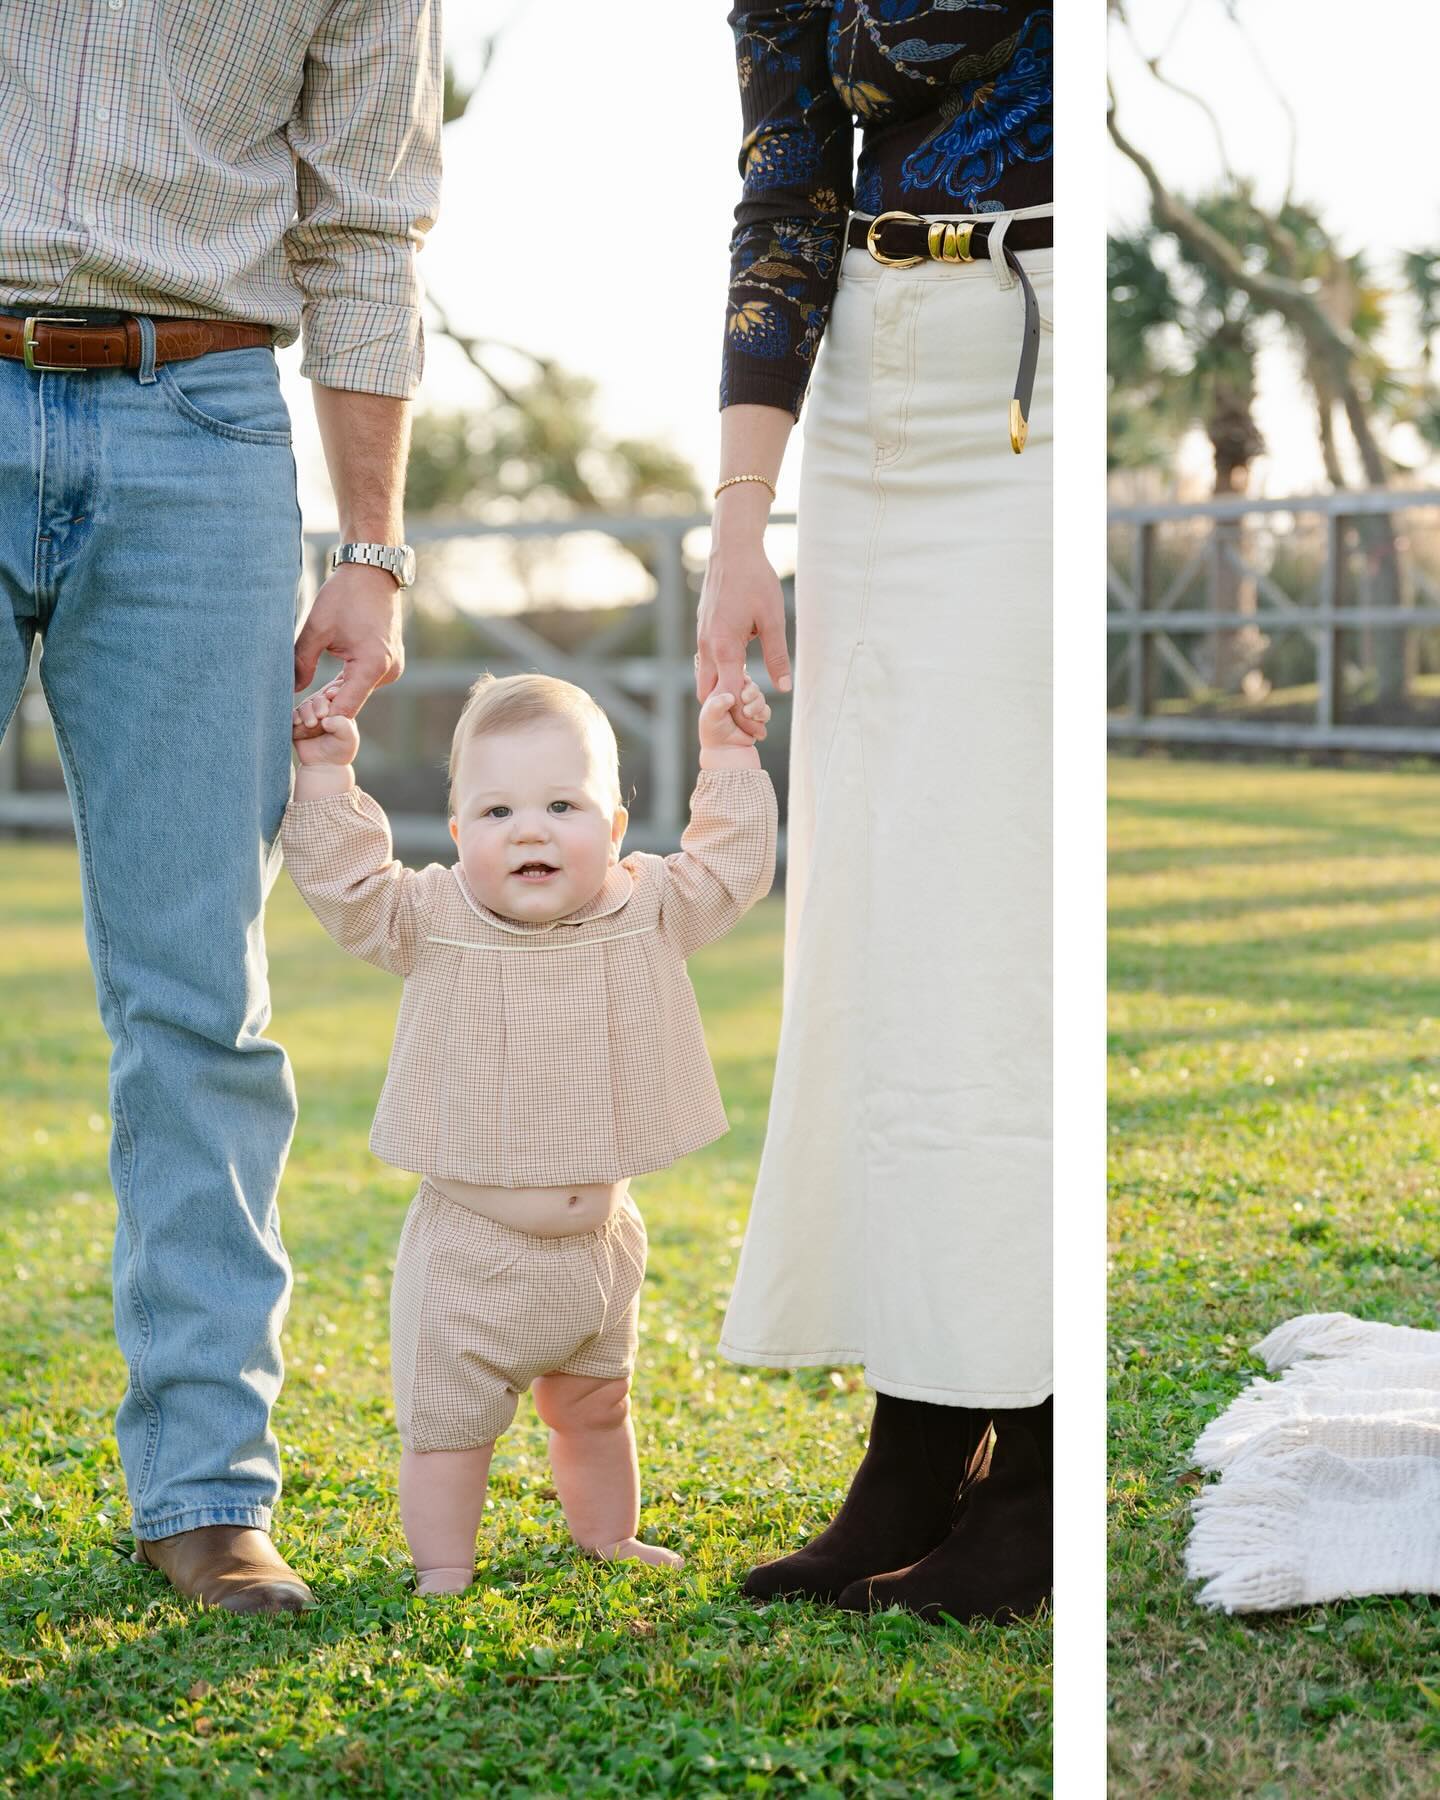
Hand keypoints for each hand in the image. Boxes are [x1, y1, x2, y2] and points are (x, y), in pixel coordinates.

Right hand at [292, 677, 359, 765]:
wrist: (324, 766)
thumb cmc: (340, 751)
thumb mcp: (349, 738)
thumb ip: (342, 726)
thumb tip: (325, 719)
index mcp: (339, 709)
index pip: (335, 695)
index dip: (332, 692)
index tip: (330, 695)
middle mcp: (323, 710)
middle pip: (318, 698)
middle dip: (319, 704)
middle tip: (321, 715)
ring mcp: (309, 716)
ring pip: (305, 706)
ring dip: (307, 712)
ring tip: (311, 724)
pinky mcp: (297, 724)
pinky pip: (293, 716)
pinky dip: (294, 717)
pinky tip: (298, 722)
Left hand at [293, 563, 404, 716]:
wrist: (373, 571)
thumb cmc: (346, 594)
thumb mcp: (316, 628)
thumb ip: (301, 661)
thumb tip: (291, 689)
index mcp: (373, 665)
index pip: (345, 708)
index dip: (322, 720)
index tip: (299, 726)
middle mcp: (388, 672)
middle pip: (352, 703)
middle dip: (325, 711)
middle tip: (296, 720)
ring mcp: (392, 668)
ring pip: (357, 694)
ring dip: (334, 699)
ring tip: (305, 707)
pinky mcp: (389, 663)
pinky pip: (363, 682)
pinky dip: (345, 687)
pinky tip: (324, 691)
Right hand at [696, 532, 791, 739]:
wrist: (732, 550)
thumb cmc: (755, 580)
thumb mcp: (773, 619)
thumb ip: (777, 656)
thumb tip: (783, 688)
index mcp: (724, 648)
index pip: (730, 697)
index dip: (743, 717)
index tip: (758, 731)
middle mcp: (707, 647)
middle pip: (709, 695)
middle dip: (728, 712)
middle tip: (753, 720)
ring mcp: (702, 638)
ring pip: (706, 679)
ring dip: (723, 694)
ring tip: (749, 700)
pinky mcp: (703, 630)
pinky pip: (707, 663)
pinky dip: (720, 676)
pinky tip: (740, 676)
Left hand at [699, 679, 769, 751]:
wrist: (725, 750)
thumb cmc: (713, 731)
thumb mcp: (710, 716)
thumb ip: (717, 704)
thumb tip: (730, 697)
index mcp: (724, 691)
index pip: (736, 676)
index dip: (742, 679)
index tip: (742, 683)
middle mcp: (737, 697)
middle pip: (752, 685)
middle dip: (752, 691)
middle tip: (745, 699)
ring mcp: (748, 707)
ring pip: (761, 698)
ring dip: (757, 705)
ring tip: (748, 714)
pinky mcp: (757, 718)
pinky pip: (766, 712)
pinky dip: (762, 716)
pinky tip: (754, 721)